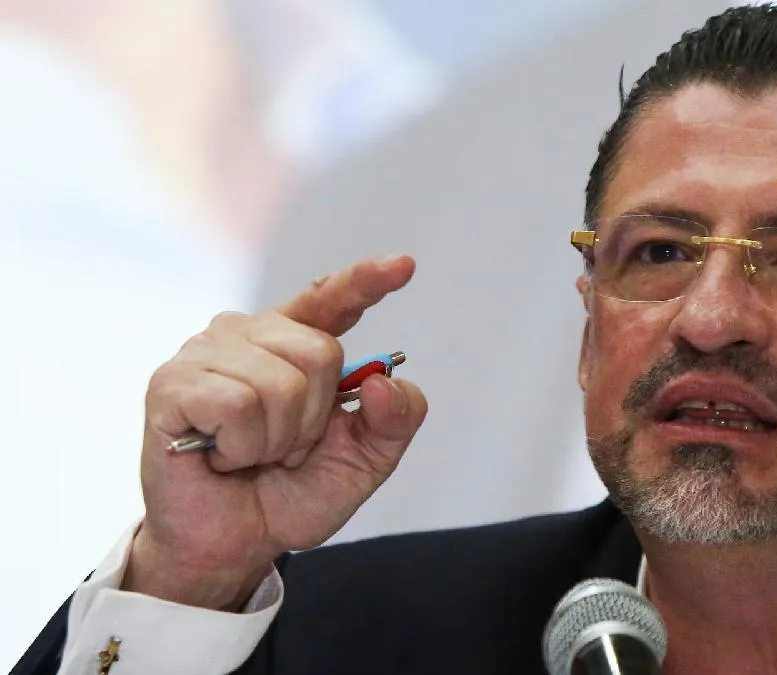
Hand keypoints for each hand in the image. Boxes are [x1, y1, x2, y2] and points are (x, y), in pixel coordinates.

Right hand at [123, 255, 426, 609]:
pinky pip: (236, 405)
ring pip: (280, 383)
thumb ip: (394, 421)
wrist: (234, 544)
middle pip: (319, 352)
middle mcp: (248, 334)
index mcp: (295, 343)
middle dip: (314, 418)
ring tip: (249, 452)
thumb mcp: (364, 461)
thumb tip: (384, 381)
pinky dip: (242, 446)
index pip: (332, 298)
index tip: (404, 266)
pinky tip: (220, 454)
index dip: (366, 280)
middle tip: (283, 447)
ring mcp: (205, 353)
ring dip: (277, 439)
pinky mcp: (171, 383)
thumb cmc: (290, 493)